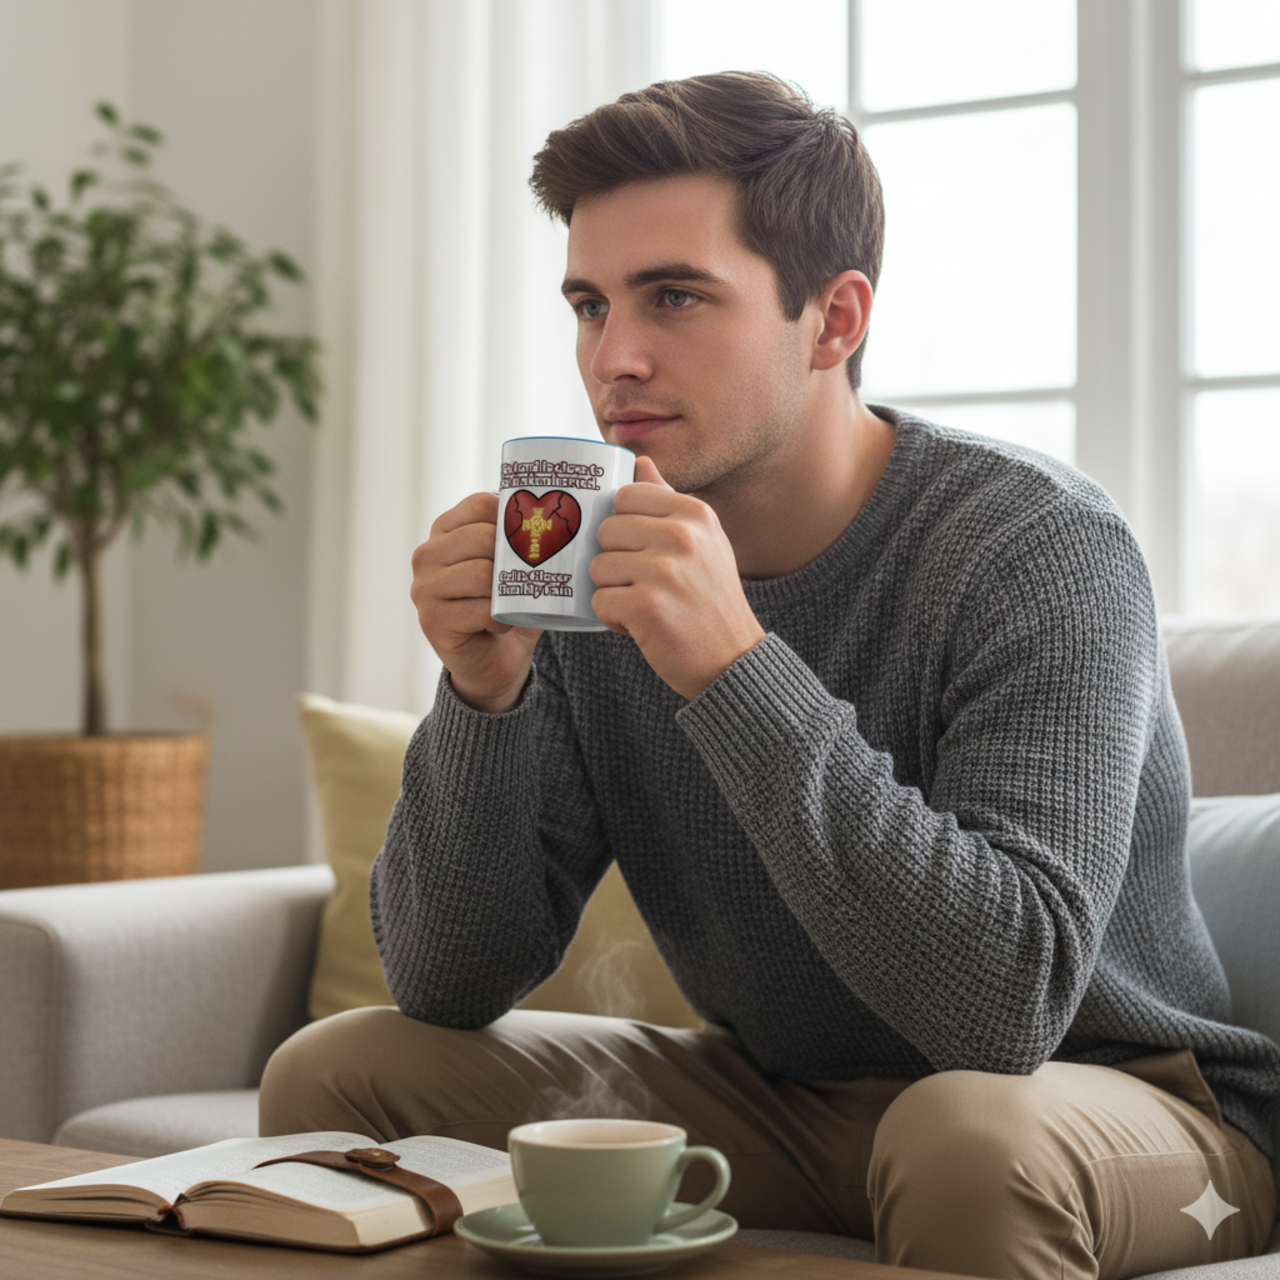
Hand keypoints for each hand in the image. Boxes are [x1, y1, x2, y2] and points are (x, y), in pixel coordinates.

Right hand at [410, 492, 541, 712]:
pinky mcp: (432, 619)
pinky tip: (500, 627)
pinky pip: (481, 610)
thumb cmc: (505, 605)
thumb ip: (519, 535)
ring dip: (507, 594)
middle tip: (525, 578)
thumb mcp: (511, 563)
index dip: (513, 519)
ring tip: (509, 606)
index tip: (532, 539)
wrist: (492, 661)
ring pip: (481, 574)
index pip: (481, 505)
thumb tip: (554, 508)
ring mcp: (424, 587)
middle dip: (514, 558)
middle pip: (482, 537)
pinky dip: (501, 621)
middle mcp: (427, 554)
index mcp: (444, 530)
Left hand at [591, 457, 765, 699]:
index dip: (622, 526)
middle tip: (644, 584)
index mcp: (694, 513)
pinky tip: (640, 625)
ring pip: (597, 568)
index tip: (641, 550)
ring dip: (613, 592)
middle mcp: (682, 536)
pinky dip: (613, 619)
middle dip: (615, 561)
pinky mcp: (646, 606)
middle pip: (605, 531)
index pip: (625, 496)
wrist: (732, 660)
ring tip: (645, 605)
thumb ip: (668, 500)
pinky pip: (599, 602)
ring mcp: (664, 571)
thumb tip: (639, 461)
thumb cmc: (711, 599)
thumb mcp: (703, 541)